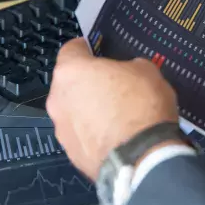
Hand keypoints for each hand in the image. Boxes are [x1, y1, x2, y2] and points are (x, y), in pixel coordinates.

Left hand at [46, 38, 179, 180]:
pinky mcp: (72, 154)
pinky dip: (95, 133)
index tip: (94, 49)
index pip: (70, 50)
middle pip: (70, 83)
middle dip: (89, 82)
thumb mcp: (147, 70)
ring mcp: (62, 129)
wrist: (142, 156)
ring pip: (74, 111)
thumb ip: (129, 66)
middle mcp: (58, 99)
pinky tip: (118, 135)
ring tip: (119, 115)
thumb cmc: (141, 107)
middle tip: (115, 85)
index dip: (85, 48)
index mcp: (71, 71)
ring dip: (90, 109)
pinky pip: (83, 135)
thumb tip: (128, 71)